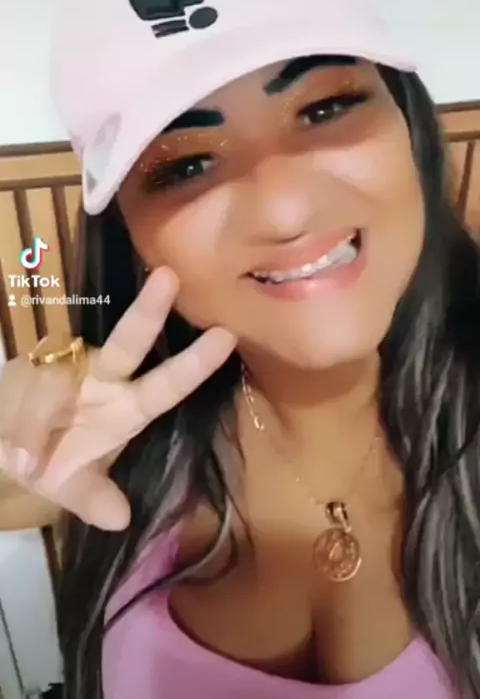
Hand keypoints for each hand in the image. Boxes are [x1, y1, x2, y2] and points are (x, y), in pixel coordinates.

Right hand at [0, 267, 235, 529]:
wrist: (2, 443)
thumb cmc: (51, 460)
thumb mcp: (71, 487)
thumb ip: (92, 499)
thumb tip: (121, 520)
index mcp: (126, 408)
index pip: (166, 385)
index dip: (195, 365)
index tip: (227, 337)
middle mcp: (102, 378)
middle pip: (128, 342)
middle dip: (148, 312)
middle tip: (169, 278)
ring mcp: (66, 367)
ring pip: (58, 377)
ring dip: (38, 419)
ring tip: (27, 459)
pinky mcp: (28, 366)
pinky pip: (25, 391)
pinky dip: (20, 426)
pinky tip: (16, 452)